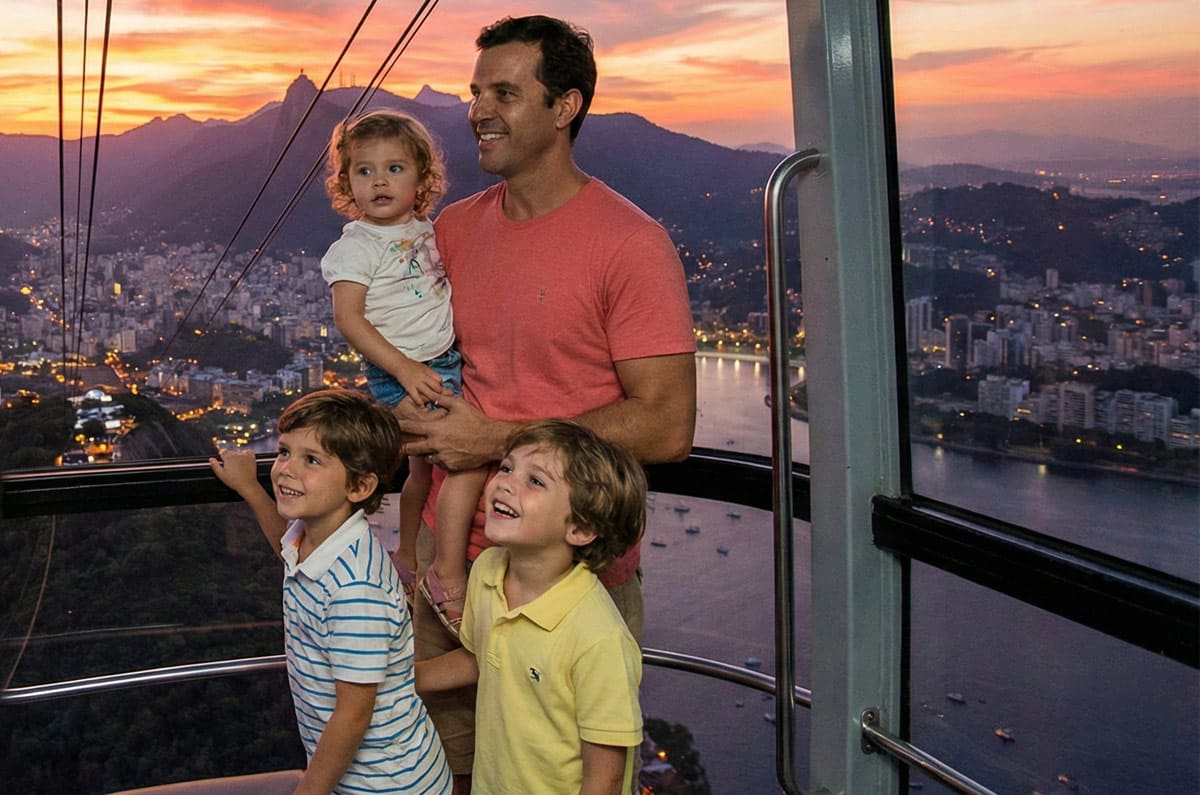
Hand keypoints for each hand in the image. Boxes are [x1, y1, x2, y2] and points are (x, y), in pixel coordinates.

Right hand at [209, 447, 261, 497]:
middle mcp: (237, 454)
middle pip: (231, 452)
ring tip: (237, 466)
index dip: (222, 455)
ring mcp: (245, 455)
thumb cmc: (234, 481)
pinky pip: (248, 452)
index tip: (222, 459)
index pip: (223, 451)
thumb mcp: (221, 474)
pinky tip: (244, 460)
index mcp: (228, 457)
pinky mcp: (252, 458)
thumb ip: (215, 465)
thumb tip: (211, 459)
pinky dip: (246, 454)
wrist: (247, 484)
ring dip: (237, 456)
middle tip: (230, 466)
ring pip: (239, 452)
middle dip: (229, 457)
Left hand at [393, 393, 512, 471]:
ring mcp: (443, 457)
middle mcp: (436, 444)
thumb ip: (442, 399)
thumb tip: (431, 394)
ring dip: (425, 452)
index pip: (411, 427)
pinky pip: (439, 463)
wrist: (493, 441)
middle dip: (403, 446)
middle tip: (396, 445)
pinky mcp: (451, 466)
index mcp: (436, 429)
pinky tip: (446, 452)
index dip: (399, 426)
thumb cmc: (477, 421)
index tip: (391, 425)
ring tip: (430, 447)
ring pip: (426, 457)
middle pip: (412, 448)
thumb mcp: (460, 405)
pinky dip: (439, 458)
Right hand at [396, 359, 446, 407]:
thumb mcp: (424, 367)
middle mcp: (424, 377)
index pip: (440, 380)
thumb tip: (439, 382)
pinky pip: (416, 397)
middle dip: (440, 393)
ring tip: (433, 402)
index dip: (441, 385)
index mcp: (428, 371)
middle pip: (437, 387)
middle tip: (440, 398)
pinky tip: (421, 406)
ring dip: (432, 399)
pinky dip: (420, 402)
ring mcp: (417, 383)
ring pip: (429, 393)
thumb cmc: (411, 366)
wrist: (399, 364)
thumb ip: (431, 374)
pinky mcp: (409, 387)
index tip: (439, 389)